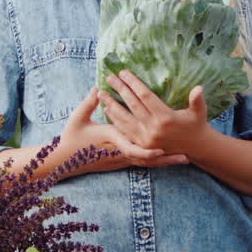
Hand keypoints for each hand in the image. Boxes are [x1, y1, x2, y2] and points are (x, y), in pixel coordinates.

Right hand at [62, 87, 189, 172]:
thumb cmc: (71, 138)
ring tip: (185, 159)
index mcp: (112, 142)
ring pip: (147, 163)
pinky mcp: (121, 162)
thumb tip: (96, 89)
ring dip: (166, 162)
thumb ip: (88, 103)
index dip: (148, 152)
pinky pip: (142, 163)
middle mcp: (120, 153)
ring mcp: (121, 159)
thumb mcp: (77, 118)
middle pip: (147, 160)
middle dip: (167, 159)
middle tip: (186, 157)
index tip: (163, 150)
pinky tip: (169, 157)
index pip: (132, 150)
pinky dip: (157, 161)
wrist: (65, 160)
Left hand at [98, 70, 209, 156]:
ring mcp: (146, 139)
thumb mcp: (199, 112)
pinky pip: (124, 130)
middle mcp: (154, 129)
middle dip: (120, 90)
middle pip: (132, 105)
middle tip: (110, 78)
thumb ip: (197, 100)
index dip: (133, 84)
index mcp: (166, 118)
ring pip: (124, 119)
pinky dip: (115, 120)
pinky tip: (107, 110)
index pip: (145, 97)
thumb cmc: (196, 125)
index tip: (124, 73)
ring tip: (101, 93)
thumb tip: (199, 88)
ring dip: (111, 105)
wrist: (194, 149)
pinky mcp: (141, 145)